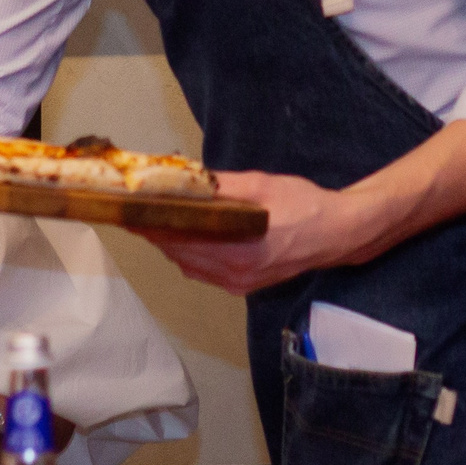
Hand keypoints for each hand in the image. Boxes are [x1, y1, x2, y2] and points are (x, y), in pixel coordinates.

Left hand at [142, 171, 366, 295]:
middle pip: (177, 254)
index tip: (127, 210)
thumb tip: (188, 178)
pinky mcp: (244, 285)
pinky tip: (188, 236)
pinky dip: (189, 254)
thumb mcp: (261, 185)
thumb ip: (222, 185)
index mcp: (236, 251)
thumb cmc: (304, 206)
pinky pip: (204, 271)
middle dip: (156, 232)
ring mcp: (238, 283)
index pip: (177, 239)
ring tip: (157, 220)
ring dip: (170, 244)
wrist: (338, 233)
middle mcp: (233, 274)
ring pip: (188, 265)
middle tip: (138, 210)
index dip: (148, 225)